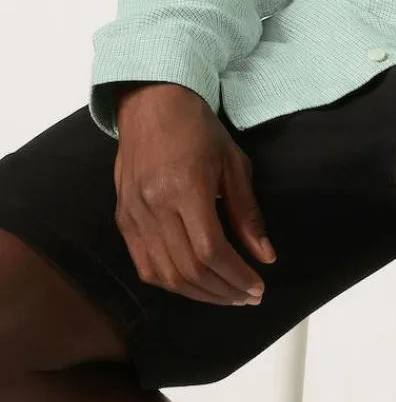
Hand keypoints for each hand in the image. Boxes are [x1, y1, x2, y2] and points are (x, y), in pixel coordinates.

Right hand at [114, 82, 276, 306]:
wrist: (152, 104)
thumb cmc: (199, 128)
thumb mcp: (234, 163)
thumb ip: (248, 213)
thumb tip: (266, 256)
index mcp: (185, 188)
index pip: (211, 250)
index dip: (236, 276)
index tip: (258, 287)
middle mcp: (155, 206)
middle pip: (188, 269)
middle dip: (222, 291)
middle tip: (248, 297)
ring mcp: (134, 215)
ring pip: (165, 275)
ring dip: (199, 293)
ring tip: (227, 295)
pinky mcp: (123, 219)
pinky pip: (144, 266)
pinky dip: (171, 282)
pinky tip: (195, 285)